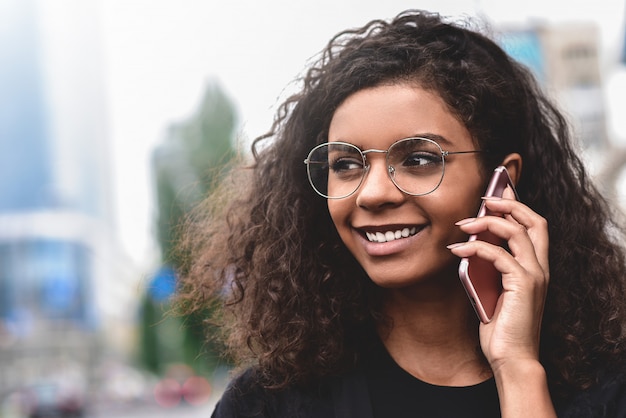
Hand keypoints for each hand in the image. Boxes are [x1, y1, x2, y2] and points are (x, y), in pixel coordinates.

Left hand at [448, 186, 549, 371]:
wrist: (511, 357)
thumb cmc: (500, 326)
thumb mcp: (493, 289)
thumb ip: (489, 267)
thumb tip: (470, 244)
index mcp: (536, 267)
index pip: (534, 226)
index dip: (517, 206)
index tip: (498, 191)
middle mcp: (540, 268)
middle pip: (535, 221)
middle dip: (510, 203)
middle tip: (484, 196)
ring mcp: (534, 275)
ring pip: (517, 231)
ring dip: (488, 221)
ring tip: (463, 222)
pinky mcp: (523, 284)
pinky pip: (498, 255)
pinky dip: (475, 247)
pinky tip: (457, 248)